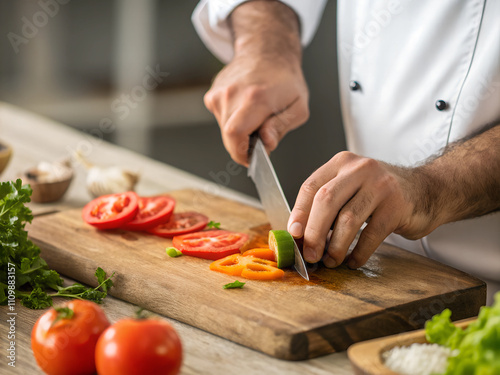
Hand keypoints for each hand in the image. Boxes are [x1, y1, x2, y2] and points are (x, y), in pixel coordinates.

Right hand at [203, 0, 308, 165]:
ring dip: (240, 132)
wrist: (267, 52)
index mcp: (255, 98)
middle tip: (261, 135)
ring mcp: (219, 93)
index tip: (252, 159)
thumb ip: (281, 128)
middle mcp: (232, 94)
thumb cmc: (285, 80)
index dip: (241, 153)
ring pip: (224, 130)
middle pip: (229, 137)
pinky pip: (221, 119)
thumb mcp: (298, 107)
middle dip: (244, 145)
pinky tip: (245, 109)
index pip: (235, 135)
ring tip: (256, 117)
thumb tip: (266, 143)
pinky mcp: (212, 94)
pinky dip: (233, 121)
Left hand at [287, 151, 438, 268]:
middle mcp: (359, 169)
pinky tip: (353, 261)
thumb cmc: (379, 193)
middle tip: (309, 254)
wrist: (426, 189)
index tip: (293, 235)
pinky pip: (371, 235)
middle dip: (314, 233)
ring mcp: (380, 185)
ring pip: (347, 219)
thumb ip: (327, 205)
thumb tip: (300, 235)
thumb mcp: (350, 188)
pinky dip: (359, 253)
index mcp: (341, 163)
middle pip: (326, 201)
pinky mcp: (397, 205)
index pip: (311, 187)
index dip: (299, 213)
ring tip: (330, 261)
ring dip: (335, 246)